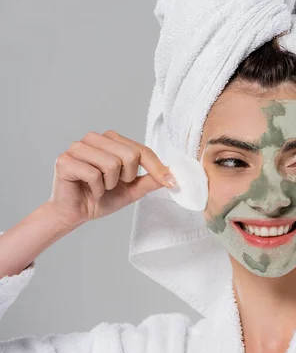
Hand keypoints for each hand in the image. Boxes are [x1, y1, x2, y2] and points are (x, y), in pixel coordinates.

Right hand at [46, 130, 175, 228]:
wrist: (75, 213)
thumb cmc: (101, 198)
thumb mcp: (132, 189)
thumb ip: (150, 180)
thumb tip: (173, 175)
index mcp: (112, 140)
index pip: (142, 150)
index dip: (157, 167)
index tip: (171, 182)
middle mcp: (95, 138)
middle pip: (130, 154)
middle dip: (127, 177)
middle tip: (113, 185)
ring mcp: (78, 147)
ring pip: (112, 164)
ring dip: (110, 184)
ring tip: (100, 187)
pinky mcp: (65, 160)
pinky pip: (93, 174)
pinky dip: (96, 189)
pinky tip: (88, 190)